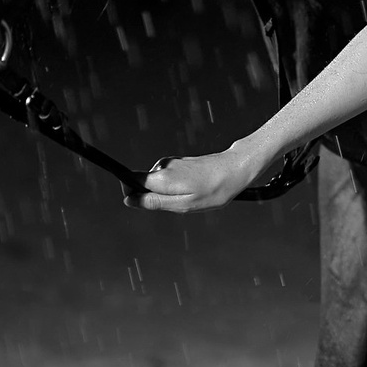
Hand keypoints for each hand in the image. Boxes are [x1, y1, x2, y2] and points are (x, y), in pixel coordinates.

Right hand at [124, 142, 265, 211]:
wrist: (235, 168)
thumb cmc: (214, 189)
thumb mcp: (183, 204)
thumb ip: (154, 202)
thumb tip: (130, 201)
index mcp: (161, 178)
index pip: (130, 181)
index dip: (131, 194)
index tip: (144, 204)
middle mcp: (164, 166)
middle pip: (144, 184)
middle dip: (155, 197)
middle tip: (180, 203)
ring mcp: (173, 163)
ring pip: (159, 183)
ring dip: (169, 193)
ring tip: (192, 196)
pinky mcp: (182, 162)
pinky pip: (170, 178)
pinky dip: (178, 187)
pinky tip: (196, 189)